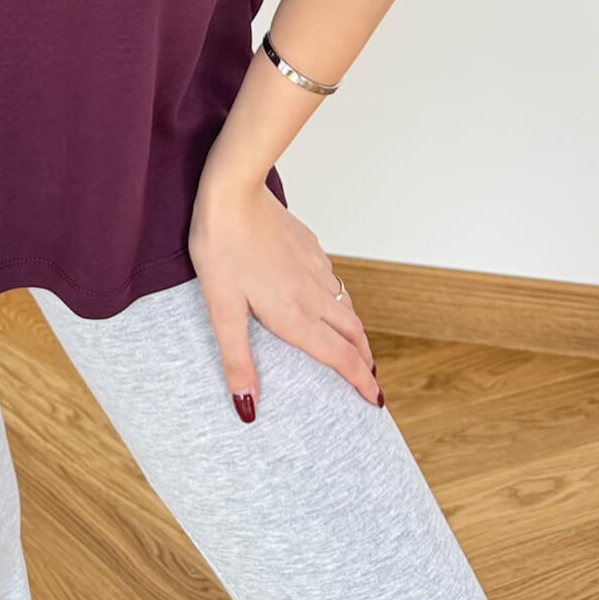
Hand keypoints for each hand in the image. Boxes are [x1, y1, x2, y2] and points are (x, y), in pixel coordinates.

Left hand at [187, 173, 380, 421]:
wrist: (233, 192)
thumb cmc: (222, 248)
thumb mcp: (222, 311)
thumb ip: (237, 361)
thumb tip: (248, 407)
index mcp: (295, 315)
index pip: (340, 356)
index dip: (361, 382)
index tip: (376, 399)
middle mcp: (313, 294)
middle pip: (353, 333)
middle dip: (364, 359)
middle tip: (370, 379)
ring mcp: (314, 267)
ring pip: (346, 306)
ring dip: (355, 331)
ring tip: (352, 344)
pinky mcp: (309, 245)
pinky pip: (332, 280)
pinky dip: (339, 300)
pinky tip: (326, 298)